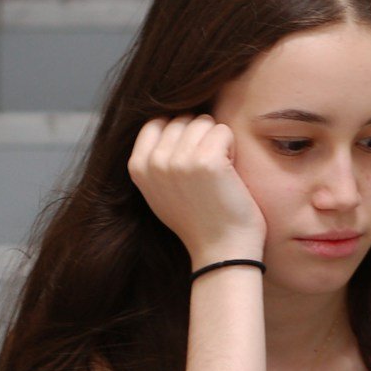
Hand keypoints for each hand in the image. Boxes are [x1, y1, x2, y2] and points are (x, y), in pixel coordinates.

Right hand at [127, 114, 266, 267]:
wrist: (222, 251)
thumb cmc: (198, 222)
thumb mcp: (160, 191)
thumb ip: (155, 159)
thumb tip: (164, 120)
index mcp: (137, 167)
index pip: (157, 121)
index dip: (181, 134)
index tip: (191, 164)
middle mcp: (154, 161)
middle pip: (183, 119)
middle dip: (200, 138)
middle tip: (208, 175)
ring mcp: (179, 160)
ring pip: (204, 122)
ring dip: (217, 143)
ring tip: (218, 176)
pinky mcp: (207, 161)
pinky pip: (223, 131)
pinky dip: (232, 149)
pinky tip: (229, 175)